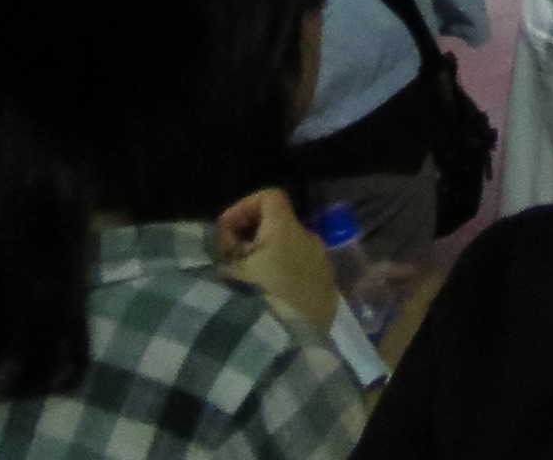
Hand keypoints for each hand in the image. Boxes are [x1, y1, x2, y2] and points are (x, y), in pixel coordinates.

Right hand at [211, 186, 336, 335]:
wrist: (281, 355)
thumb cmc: (248, 304)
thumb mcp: (223, 272)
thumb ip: (222, 247)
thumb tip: (230, 242)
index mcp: (287, 230)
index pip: (270, 197)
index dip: (243, 208)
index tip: (224, 237)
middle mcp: (313, 243)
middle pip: (282, 228)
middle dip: (255, 241)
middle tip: (232, 266)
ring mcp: (326, 271)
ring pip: (296, 255)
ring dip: (273, 264)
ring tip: (250, 291)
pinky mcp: (330, 298)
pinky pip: (307, 280)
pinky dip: (289, 284)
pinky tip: (272, 307)